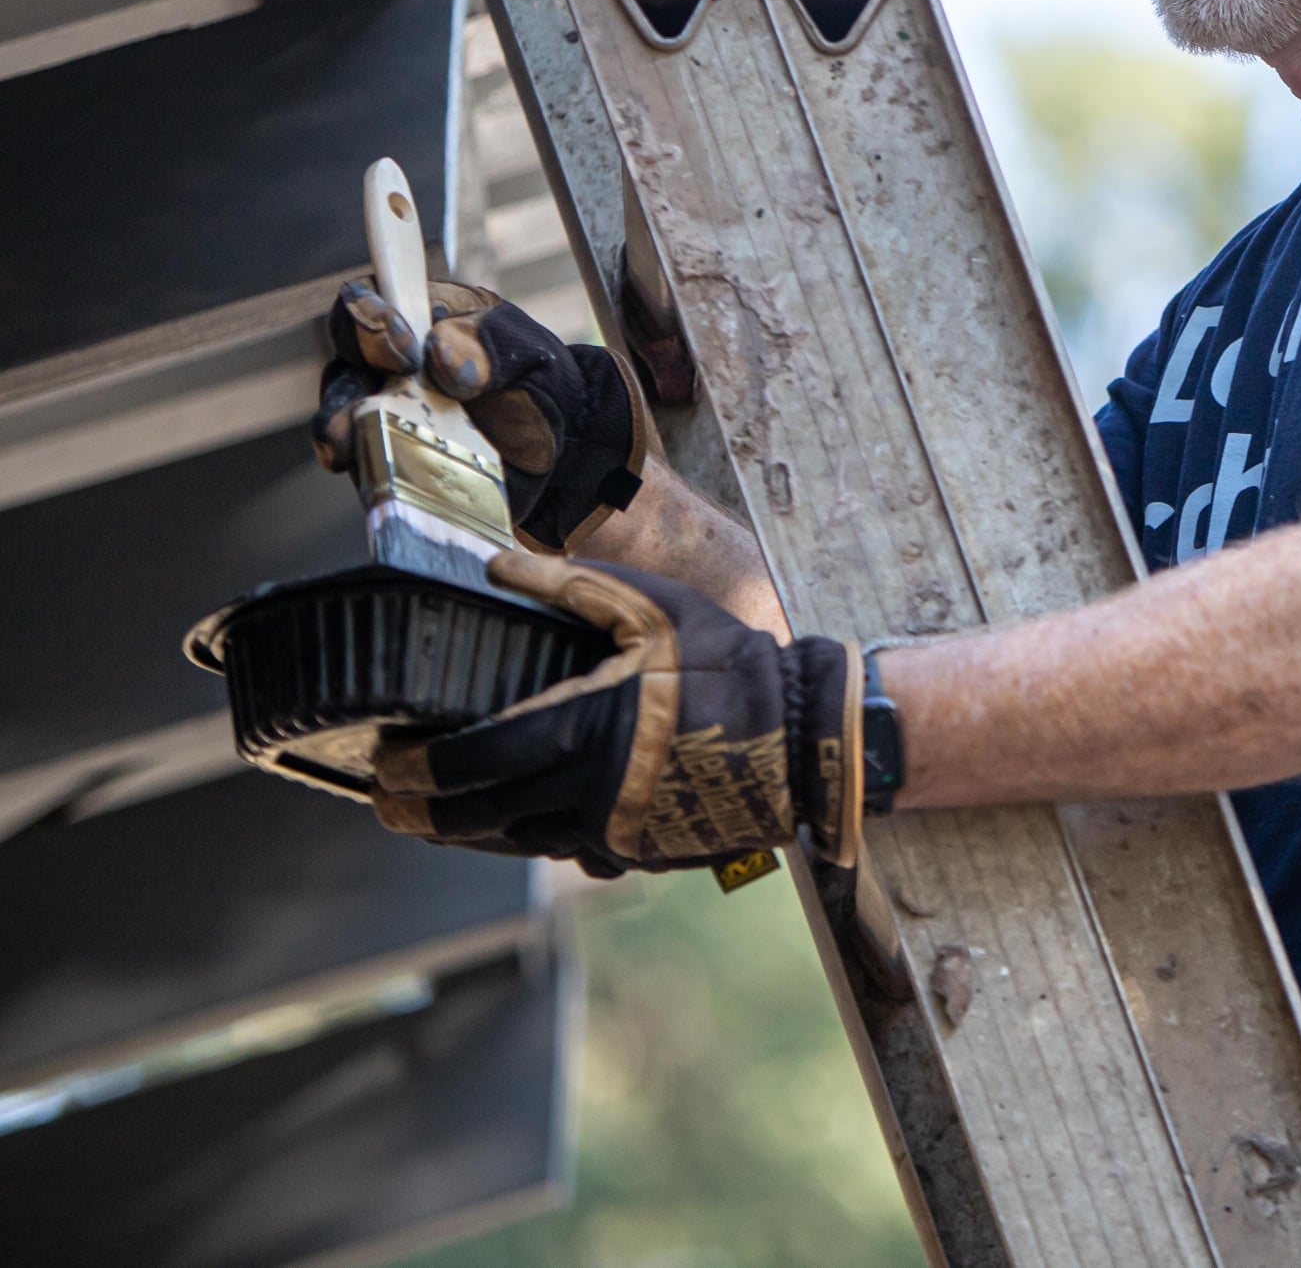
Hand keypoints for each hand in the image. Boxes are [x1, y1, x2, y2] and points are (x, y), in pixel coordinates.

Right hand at [312, 279, 649, 549]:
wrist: (564, 450)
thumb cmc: (543, 385)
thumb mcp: (528, 353)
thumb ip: (488, 345)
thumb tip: (441, 352)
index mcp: (427, 315)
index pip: (373, 297)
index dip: (371, 315)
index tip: (403, 346)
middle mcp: (395, 358)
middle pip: (345, 357)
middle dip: (345, 379)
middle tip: (362, 405)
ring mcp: (388, 407)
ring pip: (342, 409)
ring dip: (337, 427)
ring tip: (344, 447)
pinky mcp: (393, 453)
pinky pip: (365, 458)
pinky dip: (363, 466)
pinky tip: (370, 474)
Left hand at [370, 552, 861, 875]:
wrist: (802, 735)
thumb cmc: (727, 663)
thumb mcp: (652, 606)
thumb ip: (571, 584)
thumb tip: (500, 562)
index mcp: (583, 729)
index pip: (473, 761)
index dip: (418, 767)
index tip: (385, 761)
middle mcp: (587, 793)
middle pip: (480, 817)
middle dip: (424, 813)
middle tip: (388, 802)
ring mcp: (616, 831)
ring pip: (520, 842)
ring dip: (471, 833)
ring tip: (438, 818)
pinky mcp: (642, 850)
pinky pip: (570, 851)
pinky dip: (534, 836)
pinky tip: (522, 822)